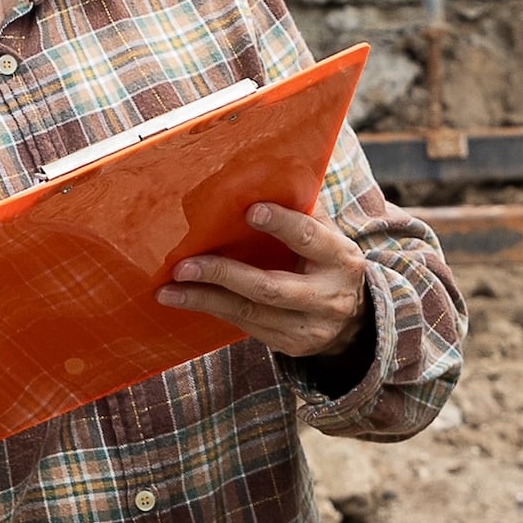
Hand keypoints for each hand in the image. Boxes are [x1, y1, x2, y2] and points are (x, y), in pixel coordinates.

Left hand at [158, 199, 373, 362]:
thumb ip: (301, 212)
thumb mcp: (327, 237)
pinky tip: (187, 300)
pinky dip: (215, 310)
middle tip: (183, 265)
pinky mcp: (290, 345)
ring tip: (168, 290)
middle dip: (224, 274)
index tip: (249, 210)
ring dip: (205, 299)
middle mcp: (327, 296)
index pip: (309, 238)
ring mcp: (308, 327)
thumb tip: (259, 177)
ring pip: (250, 313)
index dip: (282, 224)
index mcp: (340, 258)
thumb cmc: (327, 262)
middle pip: (269, 287)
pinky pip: (246, 327)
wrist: (353, 321)